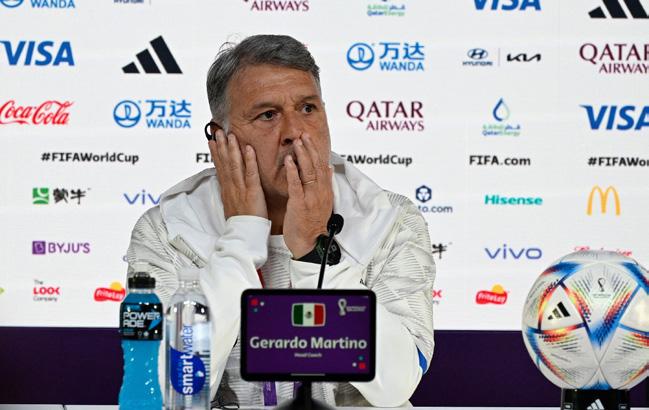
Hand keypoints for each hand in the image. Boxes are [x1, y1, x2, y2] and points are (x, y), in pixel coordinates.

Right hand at [208, 130, 267, 218]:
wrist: (244, 235)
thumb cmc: (241, 222)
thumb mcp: (231, 206)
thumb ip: (229, 193)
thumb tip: (225, 184)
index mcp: (226, 190)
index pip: (220, 168)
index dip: (216, 153)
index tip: (212, 140)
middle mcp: (231, 187)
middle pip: (225, 164)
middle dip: (221, 146)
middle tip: (218, 131)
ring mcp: (241, 189)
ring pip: (235, 166)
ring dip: (232, 149)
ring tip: (230, 135)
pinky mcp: (253, 192)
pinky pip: (251, 174)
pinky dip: (249, 160)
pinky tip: (248, 148)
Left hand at [283, 134, 332, 257]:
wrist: (310, 243)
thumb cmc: (312, 224)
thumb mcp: (323, 202)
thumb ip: (325, 184)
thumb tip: (328, 167)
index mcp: (325, 191)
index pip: (322, 166)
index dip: (316, 151)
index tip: (310, 139)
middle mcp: (320, 192)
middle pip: (316, 165)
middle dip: (309, 148)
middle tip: (303, 134)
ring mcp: (311, 197)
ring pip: (309, 172)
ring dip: (303, 155)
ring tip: (297, 142)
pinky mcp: (300, 203)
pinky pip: (297, 184)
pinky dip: (293, 171)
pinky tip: (289, 161)